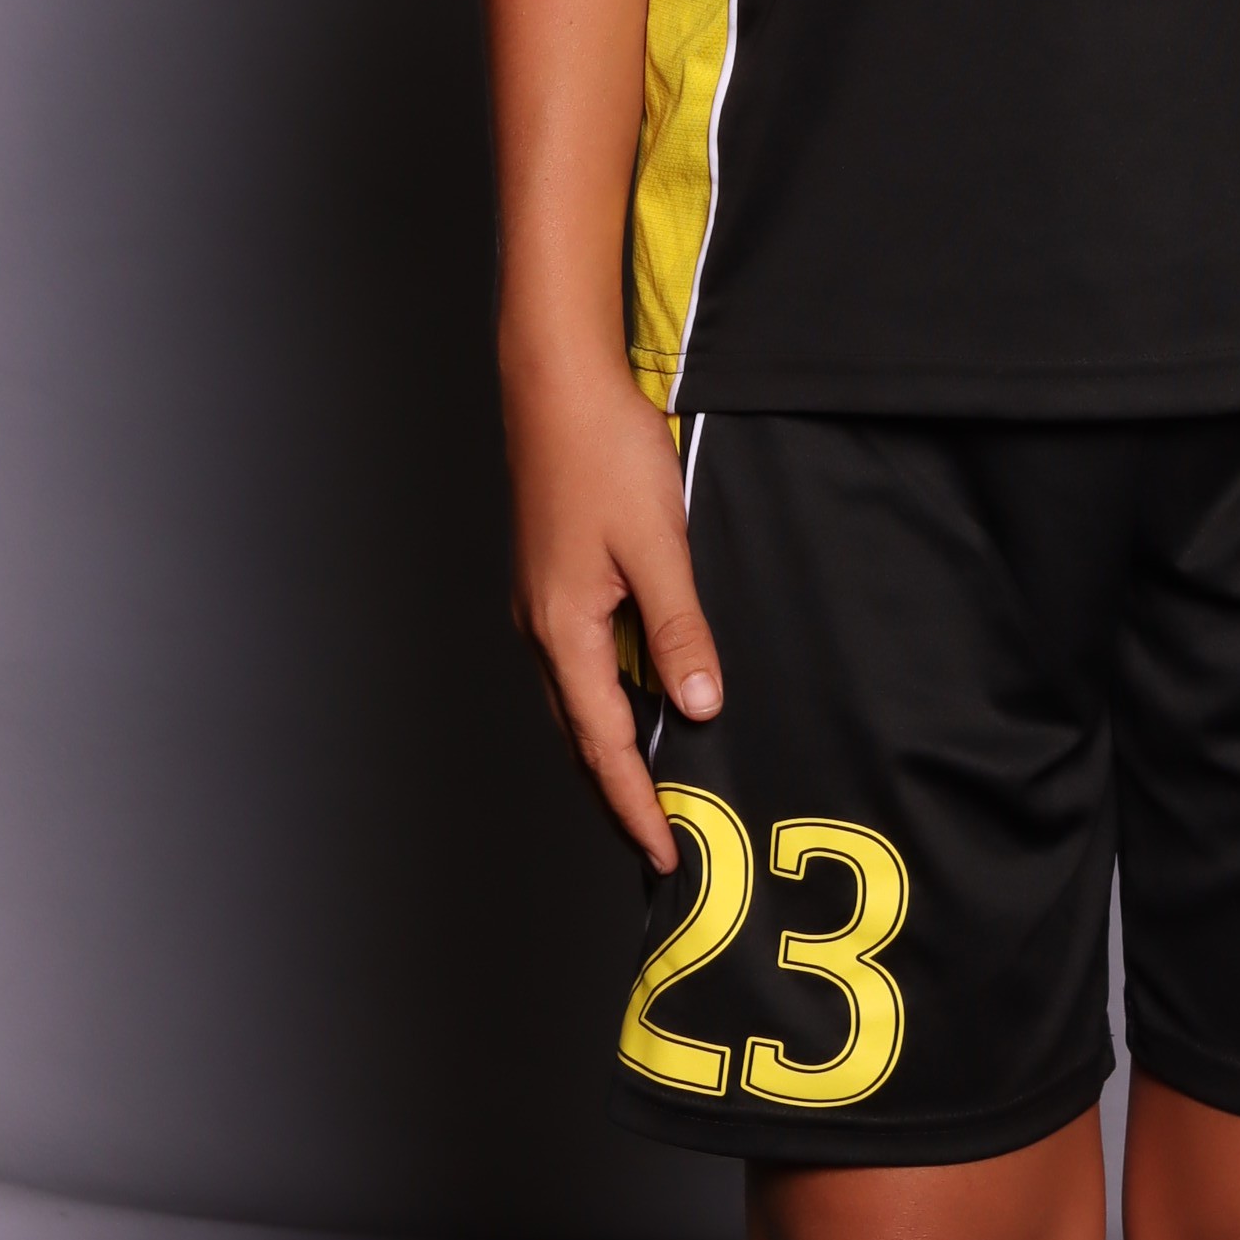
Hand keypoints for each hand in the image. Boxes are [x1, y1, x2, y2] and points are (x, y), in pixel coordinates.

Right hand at [504, 353, 723, 872]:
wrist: (557, 384)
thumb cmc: (603, 454)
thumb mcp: (658, 544)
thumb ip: (678, 630)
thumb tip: (697, 706)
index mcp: (563, 631)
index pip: (604, 746)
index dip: (636, 806)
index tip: (665, 855)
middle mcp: (542, 630)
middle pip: (581, 738)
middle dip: (618, 796)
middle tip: (659, 845)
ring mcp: (542, 606)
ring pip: (578, 703)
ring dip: (611, 752)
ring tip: (652, 790)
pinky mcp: (553, 582)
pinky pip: (580, 665)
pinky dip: (606, 702)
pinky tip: (638, 700)